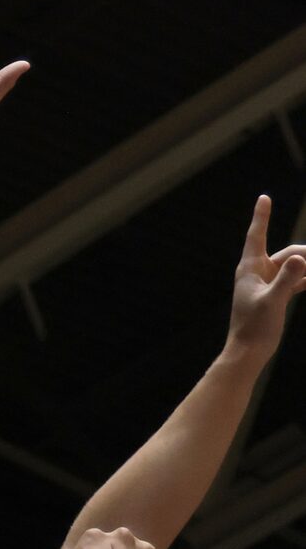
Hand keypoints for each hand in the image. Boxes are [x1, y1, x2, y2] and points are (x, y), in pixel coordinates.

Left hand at [225, 195, 305, 354]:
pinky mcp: (275, 294)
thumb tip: (301, 258)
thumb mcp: (273, 301)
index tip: (264, 197)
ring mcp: (266, 283)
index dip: (262, 216)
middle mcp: (257, 272)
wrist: (248, 351)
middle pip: (288, 253)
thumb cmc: (255, 327)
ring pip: (294, 267)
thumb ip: (287, 279)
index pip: (257, 235)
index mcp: (250, 269)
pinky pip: (296, 280)